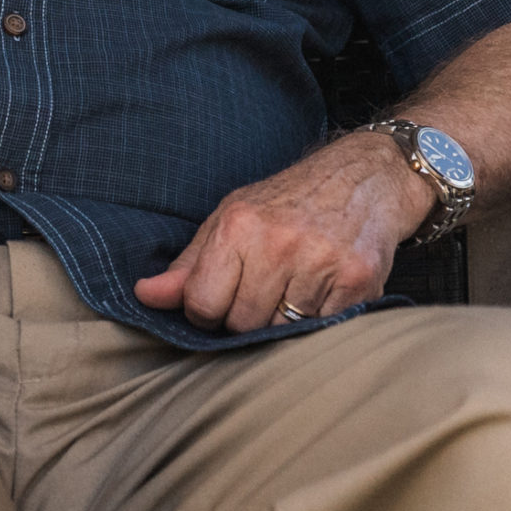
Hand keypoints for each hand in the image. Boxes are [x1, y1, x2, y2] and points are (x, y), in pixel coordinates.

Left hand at [133, 132, 437, 330]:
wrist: (366, 178)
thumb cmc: (286, 202)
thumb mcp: (229, 219)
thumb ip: (188, 264)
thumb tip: (144, 296)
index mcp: (238, 226)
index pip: (202, 303)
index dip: (205, 312)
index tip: (218, 301)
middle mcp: (279, 244)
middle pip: (242, 323)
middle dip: (245, 318)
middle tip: (261, 291)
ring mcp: (322, 263)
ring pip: (282, 331)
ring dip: (283, 320)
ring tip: (293, 286)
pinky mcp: (360, 282)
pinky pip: (324, 328)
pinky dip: (319, 319)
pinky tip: (321, 290)